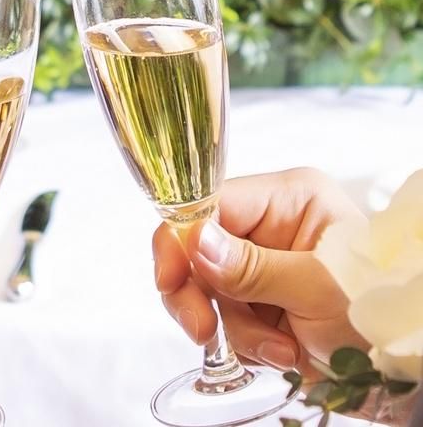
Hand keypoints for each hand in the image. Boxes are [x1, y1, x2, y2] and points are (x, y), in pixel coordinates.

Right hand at [153, 168, 369, 372]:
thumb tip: (195, 241)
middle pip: (196, 249)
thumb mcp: (317, 287)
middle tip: (203, 330)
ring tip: (280, 350)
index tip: (169, 279)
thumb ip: (252, 267)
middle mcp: (266, 227)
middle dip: (199, 295)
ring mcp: (259, 267)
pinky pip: (223, 320)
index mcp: (286, 199)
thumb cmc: (377, 311)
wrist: (403, 369)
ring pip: (206, 292)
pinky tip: (284, 353)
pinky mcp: (257, 302)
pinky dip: (245, 344)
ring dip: (236, 329)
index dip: (180, 239)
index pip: (209, 204)